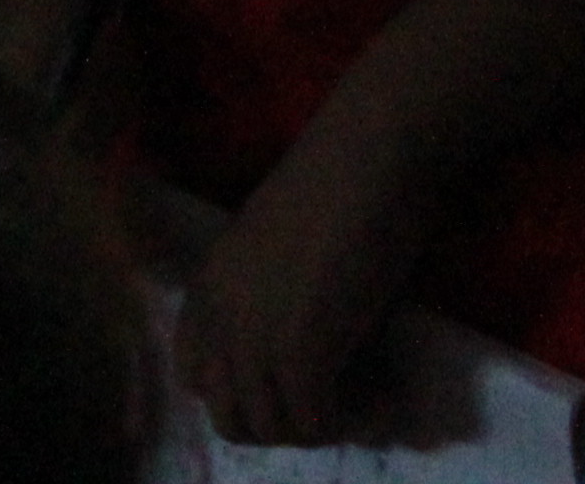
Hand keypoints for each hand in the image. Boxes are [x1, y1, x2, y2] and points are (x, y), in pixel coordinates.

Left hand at [178, 105, 449, 445]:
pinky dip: (358, 420)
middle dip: (282, 425)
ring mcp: (254, 335)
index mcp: (207, 287)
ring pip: (272, 427)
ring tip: (367, 399)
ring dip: (322, 426)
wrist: (365, 158)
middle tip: (333, 405)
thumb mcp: (274, 250)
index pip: (196, 378)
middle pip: (230, 416)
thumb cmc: (334, 186)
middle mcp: (219, 316)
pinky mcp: (300, 348)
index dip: (244, 395)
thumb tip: (302, 353)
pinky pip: (318, 420)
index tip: (293, 389)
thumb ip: (268, 299)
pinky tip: (388, 395)